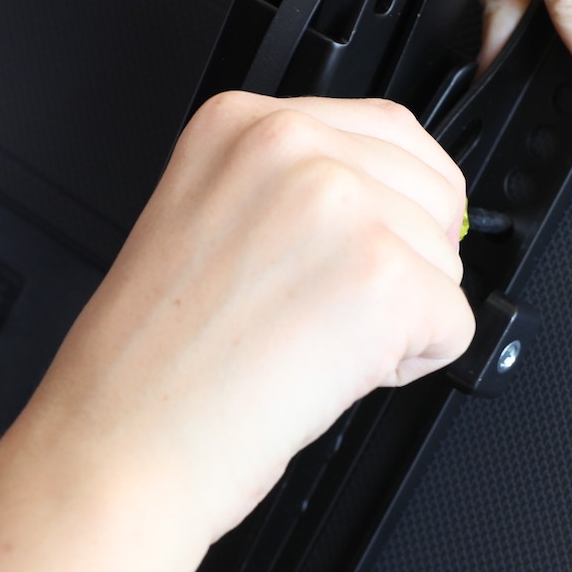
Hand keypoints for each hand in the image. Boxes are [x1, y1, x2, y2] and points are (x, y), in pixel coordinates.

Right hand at [9, 93, 473, 545]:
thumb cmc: (148, 367)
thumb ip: (291, 190)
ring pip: (446, 261)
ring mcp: (339, 207)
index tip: (351, 254)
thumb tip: (395, 198)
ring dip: (400, 319)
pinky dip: (407, 368)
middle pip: (433, 192)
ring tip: (303, 343)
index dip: (391, 208)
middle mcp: (290, 148)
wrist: (116, 448)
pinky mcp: (382, 278)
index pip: (389, 131)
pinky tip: (325, 373)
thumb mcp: (204, 221)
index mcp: (239, 123)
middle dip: (401, 262)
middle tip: (313, 313)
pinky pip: (455, 325)